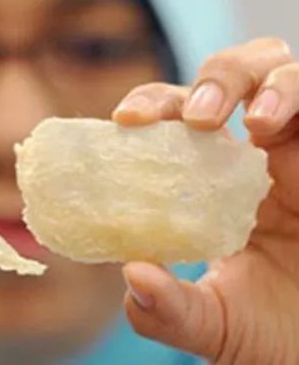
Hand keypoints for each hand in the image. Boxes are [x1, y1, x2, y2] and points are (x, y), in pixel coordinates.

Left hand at [112, 37, 298, 363]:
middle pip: (233, 79)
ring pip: (283, 72)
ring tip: (242, 119)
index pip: (178, 120)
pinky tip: (272, 127)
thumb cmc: (270, 333)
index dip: (153, 106)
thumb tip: (134, 276)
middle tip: (190, 115)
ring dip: (256, 79)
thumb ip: (167, 308)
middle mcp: (258, 158)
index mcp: (212, 183)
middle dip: (209, 79)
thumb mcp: (210, 324)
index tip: (125, 120)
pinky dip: (296, 96)